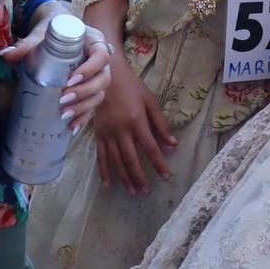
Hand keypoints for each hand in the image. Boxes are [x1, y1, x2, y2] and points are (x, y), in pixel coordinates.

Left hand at [0, 7, 112, 130]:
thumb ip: (26, 44)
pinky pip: (93, 104)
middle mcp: (100, 58)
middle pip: (103, 78)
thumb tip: (5, 54)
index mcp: (93, 40)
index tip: (70, 79)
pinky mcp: (91, 88)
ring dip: (84, 106)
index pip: (101, 55)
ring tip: (64, 114)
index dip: (90, 69)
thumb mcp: (40, 34)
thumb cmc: (52, 29)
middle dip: (85, 92)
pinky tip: (72, 127)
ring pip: (100, 93)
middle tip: (63, 99)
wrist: (57, 30)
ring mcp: (97, 74)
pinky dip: (84, 116)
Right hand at [90, 62, 176, 194]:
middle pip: (131, 160)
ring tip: (133, 191)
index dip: (159, 163)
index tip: (166, 176)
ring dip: (125, 178)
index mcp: (137, 122)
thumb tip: (172, 144)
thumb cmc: (132, 88)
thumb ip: (161, 123)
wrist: (106, 78)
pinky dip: (104, 171)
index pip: (150, 148)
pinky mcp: (98, 135)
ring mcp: (108, 134)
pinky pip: (100, 157)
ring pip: (116, 162)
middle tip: (147, 191)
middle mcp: (121, 131)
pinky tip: (109, 184)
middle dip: (140, 177)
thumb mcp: (150, 101)